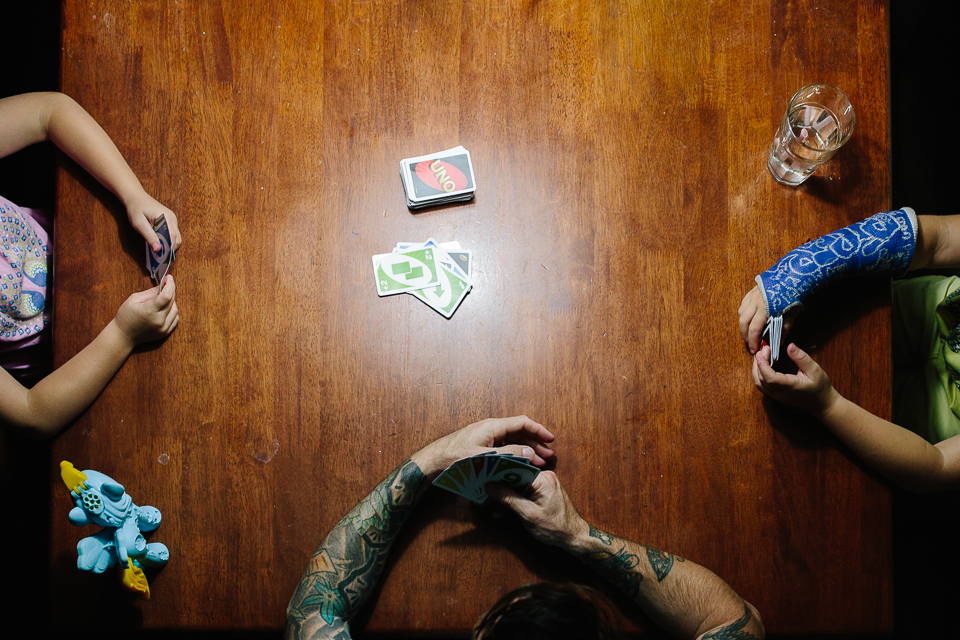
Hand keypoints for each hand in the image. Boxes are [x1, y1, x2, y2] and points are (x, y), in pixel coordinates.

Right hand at [113, 276, 179, 346]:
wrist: (123, 336)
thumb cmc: (126, 316)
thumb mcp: (134, 299)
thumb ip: (150, 292)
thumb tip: (163, 285)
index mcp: (150, 311)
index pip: (167, 296)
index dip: (170, 285)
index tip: (169, 278)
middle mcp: (159, 321)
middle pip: (172, 301)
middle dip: (170, 291)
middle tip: (165, 285)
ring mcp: (163, 328)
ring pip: (175, 310)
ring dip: (171, 301)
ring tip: (161, 299)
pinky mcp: (165, 332)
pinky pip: (175, 318)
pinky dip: (172, 311)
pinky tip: (164, 308)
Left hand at [126, 191, 181, 253]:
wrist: (136, 197)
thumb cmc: (136, 209)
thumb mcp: (139, 223)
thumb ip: (149, 236)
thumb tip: (158, 249)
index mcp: (165, 217)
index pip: (173, 235)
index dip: (170, 247)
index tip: (164, 257)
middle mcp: (172, 218)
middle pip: (177, 237)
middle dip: (171, 248)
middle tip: (161, 257)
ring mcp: (172, 219)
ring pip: (176, 236)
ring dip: (170, 245)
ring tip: (160, 252)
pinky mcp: (170, 220)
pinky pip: (173, 233)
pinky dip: (168, 240)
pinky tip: (160, 244)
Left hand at [411, 416, 555, 476]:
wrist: (433, 462)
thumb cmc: (455, 458)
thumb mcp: (484, 458)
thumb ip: (509, 454)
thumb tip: (530, 452)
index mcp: (493, 426)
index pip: (522, 423)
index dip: (538, 430)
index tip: (550, 439)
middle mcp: (491, 429)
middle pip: (519, 433)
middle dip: (535, 443)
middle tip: (548, 456)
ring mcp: (486, 438)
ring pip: (512, 441)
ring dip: (526, 451)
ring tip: (538, 463)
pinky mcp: (482, 447)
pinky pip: (504, 448)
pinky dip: (515, 455)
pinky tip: (520, 465)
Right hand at [487, 471, 587, 548]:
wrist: (573, 537)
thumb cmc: (554, 527)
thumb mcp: (528, 514)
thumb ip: (509, 498)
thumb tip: (490, 487)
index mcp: (542, 479)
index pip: (515, 469)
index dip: (498, 474)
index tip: (483, 480)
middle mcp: (544, 477)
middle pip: (515, 477)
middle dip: (500, 488)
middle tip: (484, 496)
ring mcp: (544, 484)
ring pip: (518, 486)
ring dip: (506, 497)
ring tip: (494, 509)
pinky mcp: (542, 491)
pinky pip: (524, 491)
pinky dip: (515, 500)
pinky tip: (504, 511)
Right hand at [738, 285, 797, 353]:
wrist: (793, 276)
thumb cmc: (793, 295)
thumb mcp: (791, 315)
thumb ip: (783, 330)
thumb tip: (778, 344)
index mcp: (765, 309)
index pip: (754, 329)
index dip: (753, 341)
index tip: (754, 349)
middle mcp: (755, 302)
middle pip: (743, 322)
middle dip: (744, 335)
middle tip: (750, 343)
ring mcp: (752, 296)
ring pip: (741, 313)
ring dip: (743, 324)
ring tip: (748, 331)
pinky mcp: (751, 291)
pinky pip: (743, 304)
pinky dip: (744, 313)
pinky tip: (749, 317)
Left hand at [752, 343, 836, 414]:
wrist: (820, 402)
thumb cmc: (819, 386)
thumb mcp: (814, 369)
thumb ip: (801, 358)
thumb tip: (790, 346)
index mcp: (790, 386)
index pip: (770, 378)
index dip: (763, 365)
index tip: (762, 352)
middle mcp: (780, 393)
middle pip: (761, 379)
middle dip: (759, 363)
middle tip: (764, 349)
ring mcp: (776, 396)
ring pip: (759, 383)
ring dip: (756, 368)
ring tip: (761, 355)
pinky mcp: (774, 395)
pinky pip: (761, 385)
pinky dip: (759, 373)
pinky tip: (763, 364)